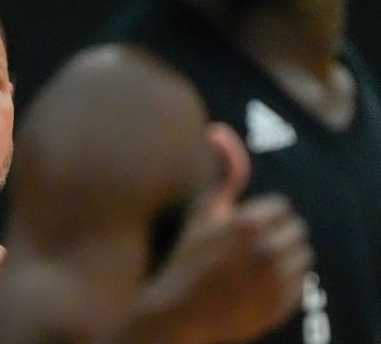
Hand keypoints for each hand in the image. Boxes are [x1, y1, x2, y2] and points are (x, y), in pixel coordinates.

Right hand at [140, 194, 313, 342]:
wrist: (182, 312)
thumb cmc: (187, 263)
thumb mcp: (197, 223)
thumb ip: (219, 195)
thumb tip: (231, 171)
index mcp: (249, 224)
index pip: (282, 206)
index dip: (268, 213)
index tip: (259, 222)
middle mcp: (269, 249)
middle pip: (297, 230)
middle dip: (281, 232)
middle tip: (265, 241)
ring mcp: (277, 280)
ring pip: (303, 257)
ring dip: (288, 256)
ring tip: (267, 261)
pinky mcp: (281, 304)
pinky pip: (299, 284)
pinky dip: (287, 281)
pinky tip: (266, 282)